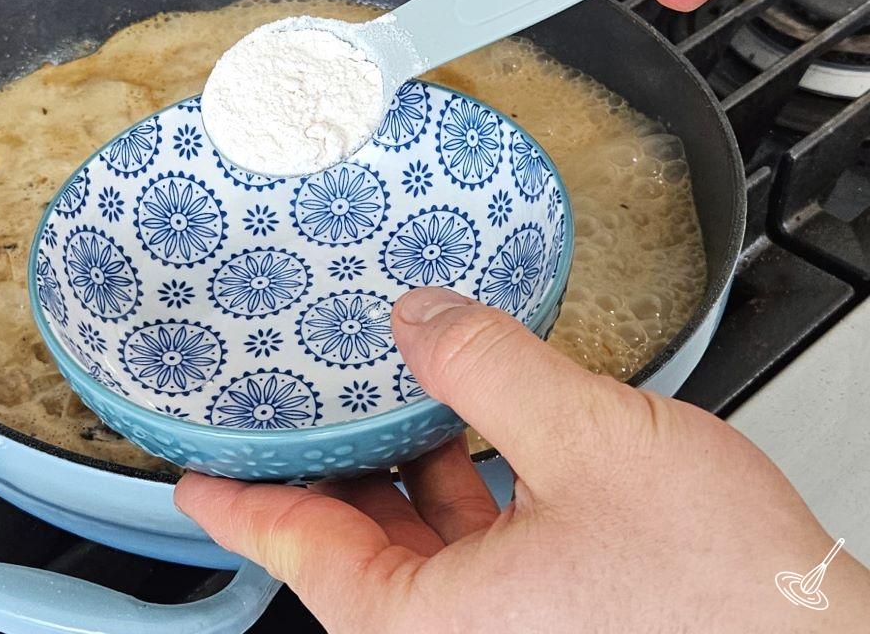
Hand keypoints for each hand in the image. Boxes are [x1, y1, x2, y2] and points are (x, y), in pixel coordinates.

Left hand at [175, 287, 869, 631]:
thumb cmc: (726, 604)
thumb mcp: (590, 444)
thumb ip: (489, 366)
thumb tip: (421, 317)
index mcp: (424, 624)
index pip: (291, 548)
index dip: (235, 497)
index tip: (193, 472)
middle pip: (348, 544)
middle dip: (326, 466)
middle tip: (295, 405)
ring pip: (414, 546)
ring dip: (400, 468)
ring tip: (386, 396)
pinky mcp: (548, 621)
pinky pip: (471, 552)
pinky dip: (461, 490)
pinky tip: (473, 430)